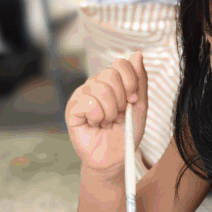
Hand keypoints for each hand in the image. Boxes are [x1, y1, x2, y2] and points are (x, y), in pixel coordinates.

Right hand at [66, 51, 147, 174]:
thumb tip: (137, 54)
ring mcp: (82, 95)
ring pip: (100, 89)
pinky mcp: (72, 108)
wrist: (114, 158)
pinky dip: (97, 117)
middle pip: (111, 75)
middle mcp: (96, 85)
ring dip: (110, 111)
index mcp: (112, 82)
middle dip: (121, 100)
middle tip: (118, 115)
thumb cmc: (125, 133)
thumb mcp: (140, 106)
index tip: (132, 101)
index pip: (121, 64)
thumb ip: (140, 80)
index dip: (131, 83)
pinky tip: (95, 124)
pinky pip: (88, 102)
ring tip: (106, 121)